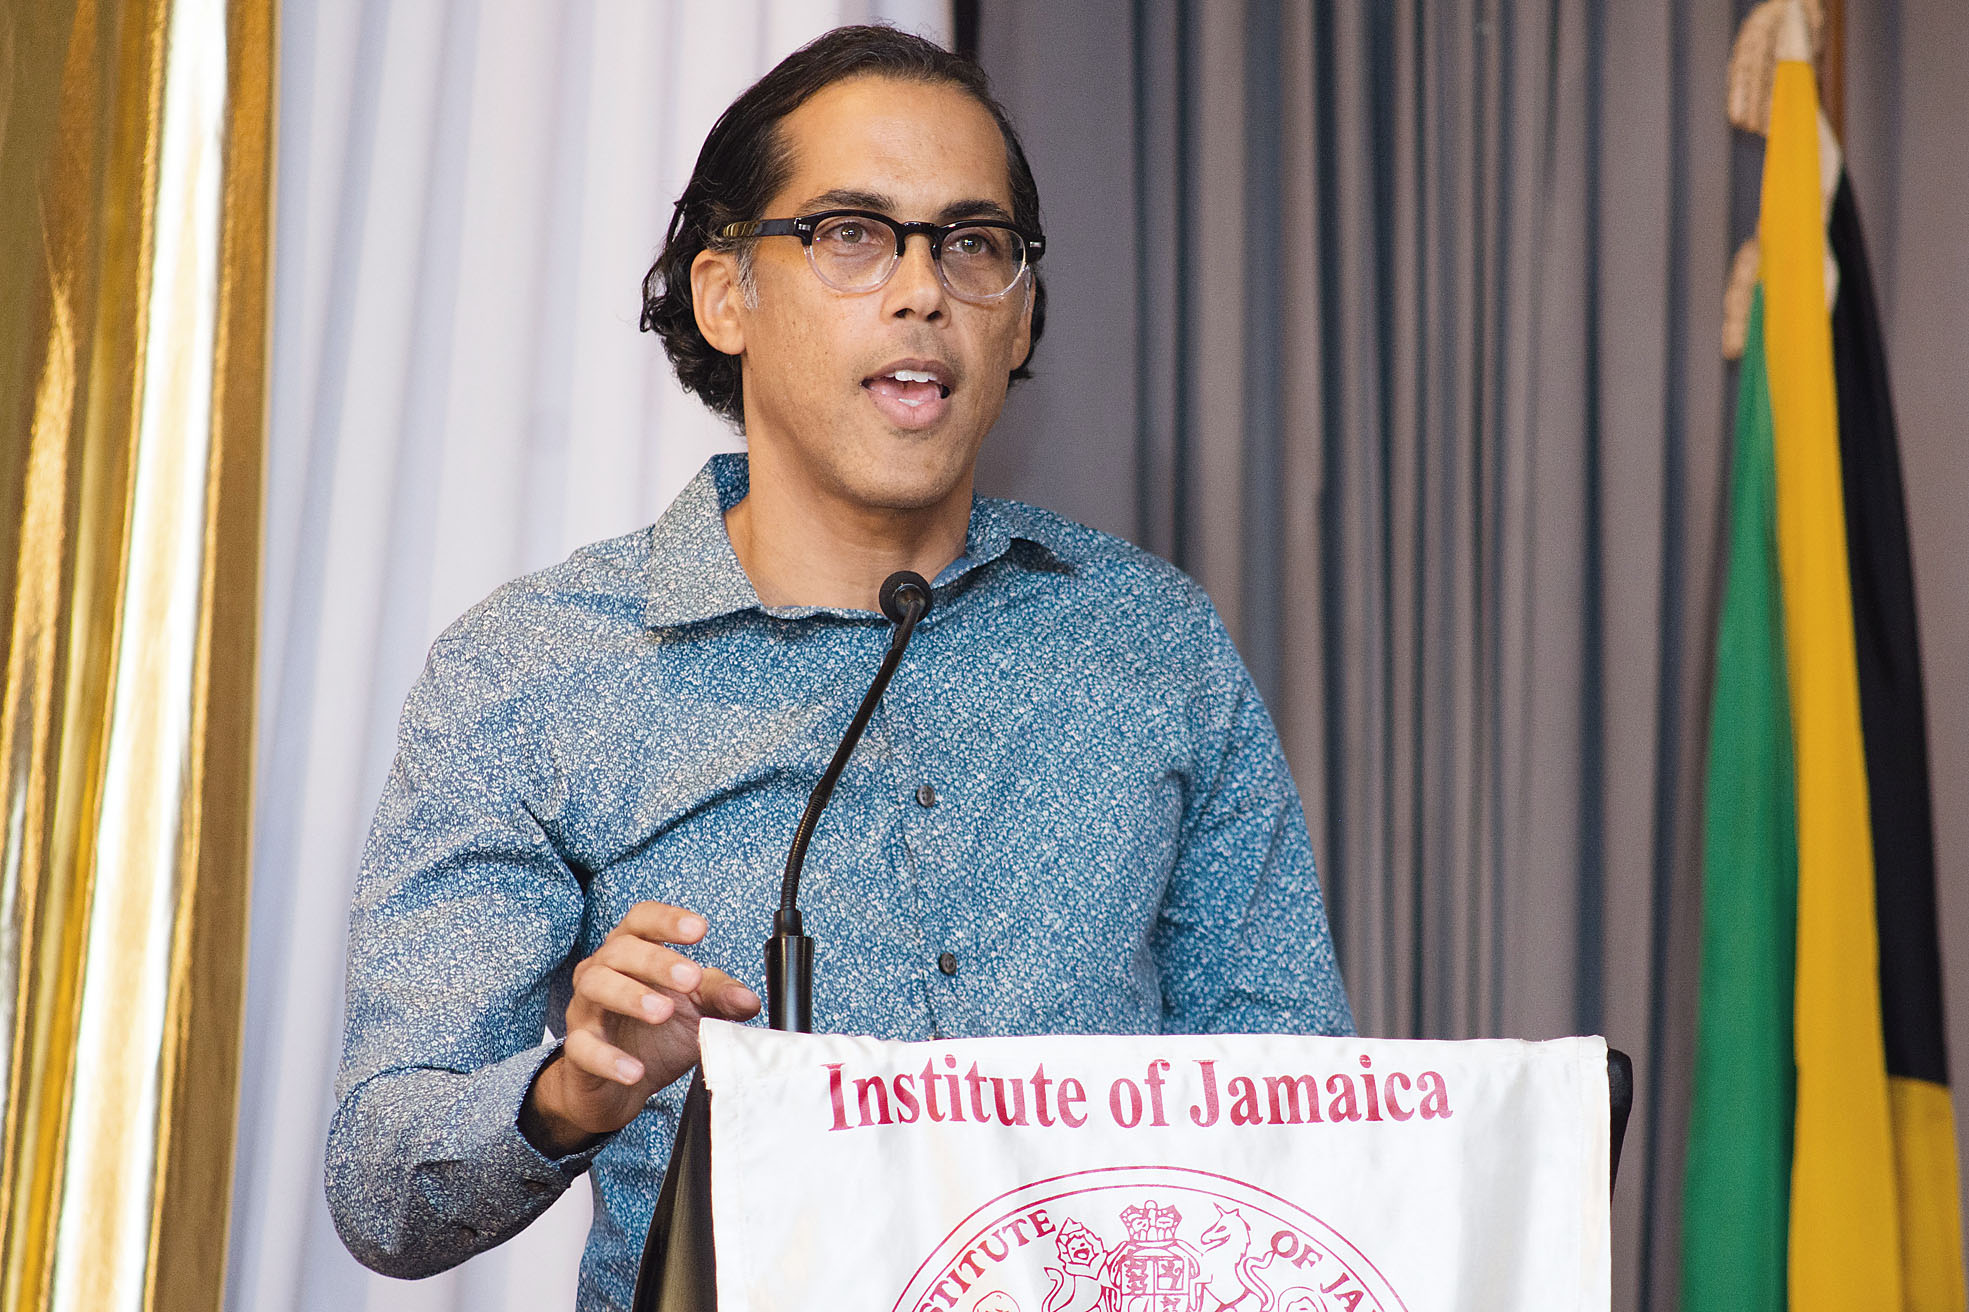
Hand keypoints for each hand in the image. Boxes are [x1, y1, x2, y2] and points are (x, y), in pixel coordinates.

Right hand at [520, 901, 760, 1155]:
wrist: (620, 1088)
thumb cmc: (657, 1037)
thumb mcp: (696, 1011)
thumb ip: (720, 998)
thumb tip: (748, 999)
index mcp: (633, 953)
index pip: (642, 919)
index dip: (666, 920)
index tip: (698, 929)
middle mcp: (603, 972)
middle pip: (620, 950)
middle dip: (656, 960)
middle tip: (690, 979)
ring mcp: (585, 1010)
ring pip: (596, 986)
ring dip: (630, 996)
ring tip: (662, 1012)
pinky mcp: (577, 1051)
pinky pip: (583, 1048)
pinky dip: (609, 1058)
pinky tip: (634, 1069)